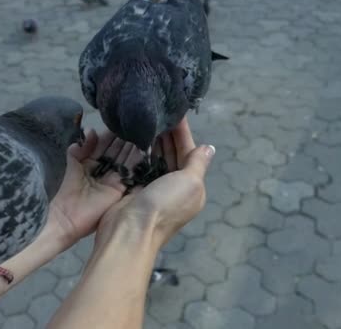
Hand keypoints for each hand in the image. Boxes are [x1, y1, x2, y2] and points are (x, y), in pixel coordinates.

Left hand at [47, 129, 142, 248]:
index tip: (121, 121)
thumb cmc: (68, 191)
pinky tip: (144, 150)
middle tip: (136, 124)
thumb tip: (91, 130)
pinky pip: (131, 173)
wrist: (67, 217)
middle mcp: (105, 169)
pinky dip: (137, 162)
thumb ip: (80, 148)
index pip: (105, 145)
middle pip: (118, 151)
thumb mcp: (73, 164)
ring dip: (133, 148)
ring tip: (142, 133)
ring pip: (126, 160)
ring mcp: (114, 179)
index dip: (112, 134)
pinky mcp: (121, 189)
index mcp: (93, 162)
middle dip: (126, 138)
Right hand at [95, 118, 215, 250]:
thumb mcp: (190, 183)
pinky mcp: (134, 187)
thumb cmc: (165, 205)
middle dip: (167, 133)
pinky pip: (138, 164)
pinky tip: (132, 135)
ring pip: (154, 157)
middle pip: (172, 154)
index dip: (183, 133)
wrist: (131, 230)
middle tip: (157, 110)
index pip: (190, 153)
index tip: (175, 111)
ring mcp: (153, 187)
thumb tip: (210, 148)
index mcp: (192, 186)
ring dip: (152, 139)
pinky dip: (137, 150)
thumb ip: (198, 163)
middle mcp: (174, 187)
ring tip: (145, 118)